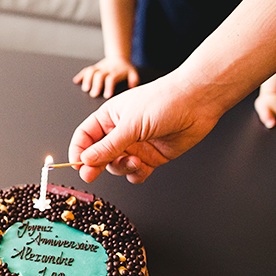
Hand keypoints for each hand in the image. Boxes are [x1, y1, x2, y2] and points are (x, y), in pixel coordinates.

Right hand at [68, 74, 222, 182]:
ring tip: (135, 161)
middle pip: (98, 155)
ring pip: (116, 166)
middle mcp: (120, 132)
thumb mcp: (131, 124)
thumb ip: (108, 146)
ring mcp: (135, 145)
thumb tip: (85, 160)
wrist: (198, 102)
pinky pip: (135, 173)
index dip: (79, 150)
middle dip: (96, 165)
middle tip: (90, 174)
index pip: (85, 137)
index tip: (77, 164)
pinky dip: (136, 174)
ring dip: (121, 167)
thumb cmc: (164, 101)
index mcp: (109, 117)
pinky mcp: (150, 157)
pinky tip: (144, 167)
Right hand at [73, 57, 139, 98]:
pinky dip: (80, 75)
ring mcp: (99, 68)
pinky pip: (86, 70)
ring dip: (87, 79)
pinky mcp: (94, 68)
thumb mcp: (132, 73)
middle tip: (93, 94)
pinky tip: (76, 81)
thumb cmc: (125, 69)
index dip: (109, 87)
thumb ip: (133, 80)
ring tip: (85, 89)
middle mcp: (106, 70)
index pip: (111, 79)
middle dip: (96, 85)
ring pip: (91, 71)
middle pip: (99, 76)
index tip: (107, 96)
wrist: (118, 58)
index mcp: (115, 72)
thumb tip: (132, 87)